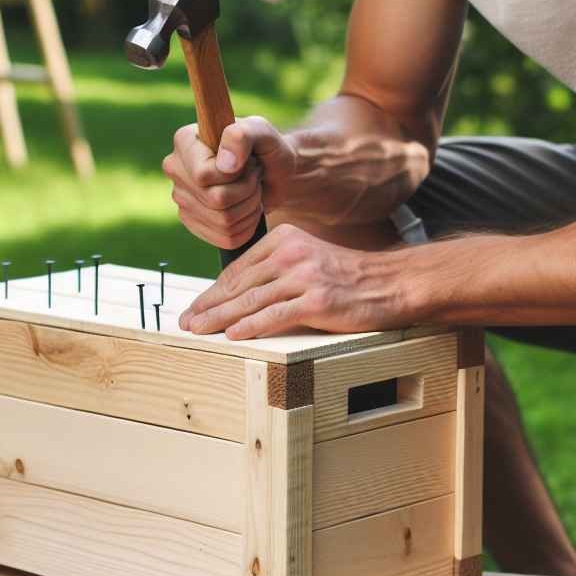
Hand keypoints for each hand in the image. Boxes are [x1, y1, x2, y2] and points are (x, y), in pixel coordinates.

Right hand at [162, 116, 295, 248]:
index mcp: (184, 141)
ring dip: (249, 208)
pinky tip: (247, 208)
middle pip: (215, 200)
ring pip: (223, 221)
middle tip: (255, 177)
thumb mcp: (263, 131)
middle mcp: (175, 169)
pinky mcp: (192, 222)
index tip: (248, 161)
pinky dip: (246, 226)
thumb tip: (224, 166)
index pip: (204, 175)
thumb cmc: (268, 148)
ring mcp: (181, 198)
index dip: (235, 175)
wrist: (276, 174)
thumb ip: (242, 135)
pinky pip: (225, 238)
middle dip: (247, 191)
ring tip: (253, 190)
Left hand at [178, 223, 418, 338]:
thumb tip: (237, 294)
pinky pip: (276, 315)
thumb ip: (276, 270)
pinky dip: (251, 326)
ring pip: (251, 300)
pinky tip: (234, 335)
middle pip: (239, 284)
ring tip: (200, 331)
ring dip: (220, 318)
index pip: (238, 268)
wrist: (390, 282)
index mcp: (284, 240)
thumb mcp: (307, 259)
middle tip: (186, 322)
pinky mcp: (317, 300)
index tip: (195, 306)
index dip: (213, 291)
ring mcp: (304, 276)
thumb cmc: (347, 277)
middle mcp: (291, 253)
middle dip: (209, 306)